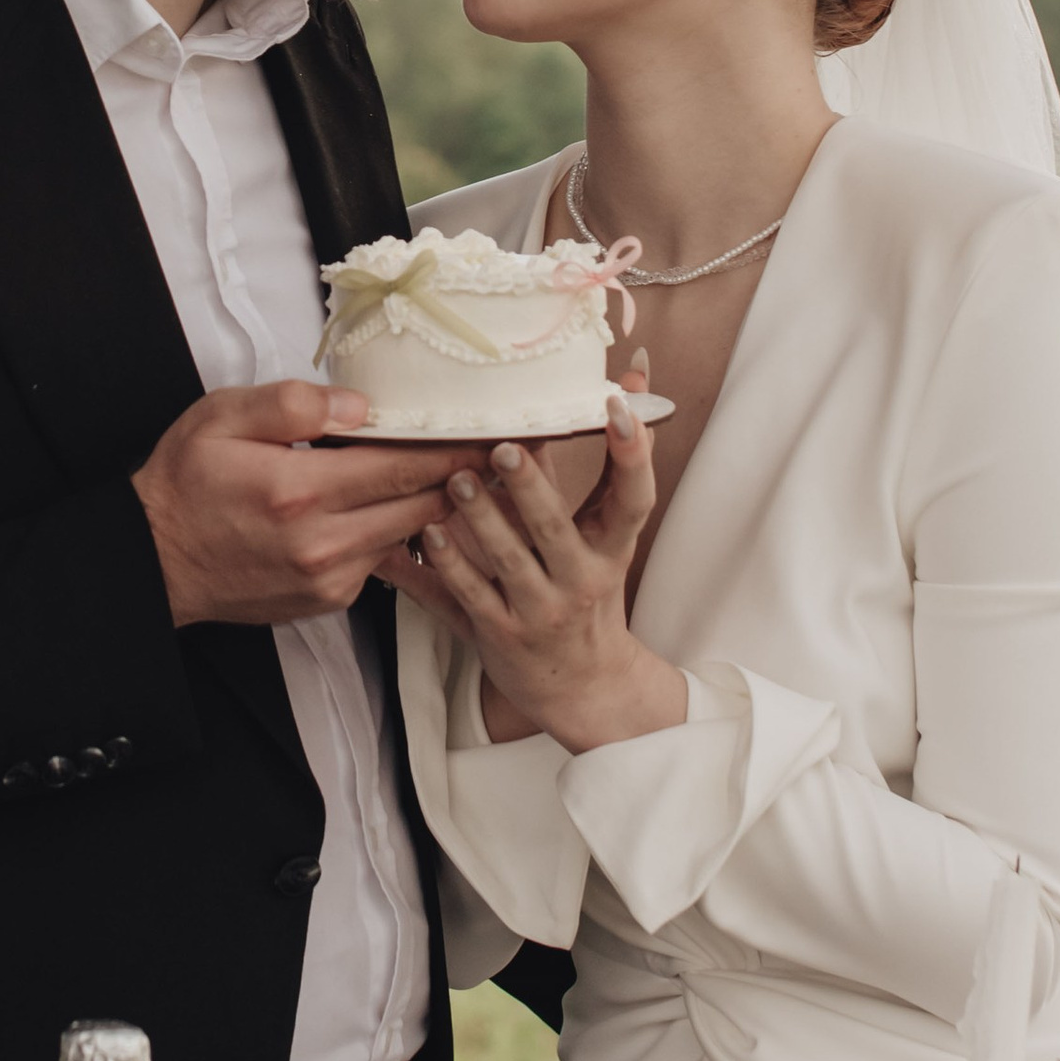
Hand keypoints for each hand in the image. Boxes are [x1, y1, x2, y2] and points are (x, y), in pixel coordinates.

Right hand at [133, 381, 475, 628]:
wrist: (156, 560)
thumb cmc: (187, 483)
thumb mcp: (223, 417)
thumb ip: (293, 405)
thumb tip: (360, 406)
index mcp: (301, 490)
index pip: (403, 466)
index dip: (457, 449)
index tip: (498, 434)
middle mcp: (324, 542)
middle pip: (422, 506)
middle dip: (466, 477)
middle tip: (503, 451)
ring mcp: (330, 577)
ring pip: (409, 535)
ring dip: (439, 506)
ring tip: (467, 474)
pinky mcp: (329, 599)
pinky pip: (382, 559)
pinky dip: (400, 532)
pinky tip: (402, 505)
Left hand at [369, 396, 679, 752]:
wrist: (586, 688)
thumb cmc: (593, 592)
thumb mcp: (611, 535)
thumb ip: (613, 462)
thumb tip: (635, 372)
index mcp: (610, 548)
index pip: (633, 500)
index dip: (632, 454)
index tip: (618, 408)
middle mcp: (580, 580)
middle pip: (555, 529)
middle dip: (529, 489)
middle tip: (505, 449)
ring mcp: (539, 611)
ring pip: (506, 562)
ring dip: (478, 519)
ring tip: (456, 481)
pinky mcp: (499, 635)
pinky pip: (467, 596)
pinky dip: (444, 565)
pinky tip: (424, 533)